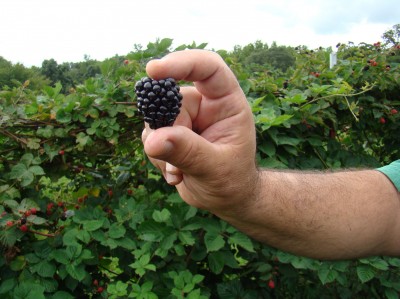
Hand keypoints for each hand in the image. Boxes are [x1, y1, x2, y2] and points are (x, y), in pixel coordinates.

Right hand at [141, 50, 257, 214]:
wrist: (226, 199)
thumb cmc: (233, 180)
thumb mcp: (215, 168)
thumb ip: (187, 152)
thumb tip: (152, 138)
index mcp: (226, 102)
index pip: (208, 68)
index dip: (182, 62)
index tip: (153, 70)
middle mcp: (204, 105)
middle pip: (172, 100)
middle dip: (168, 131)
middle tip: (176, 162)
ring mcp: (186, 118)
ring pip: (156, 119)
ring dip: (162, 150)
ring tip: (181, 171)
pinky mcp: (170, 133)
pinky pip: (151, 136)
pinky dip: (158, 158)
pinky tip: (176, 174)